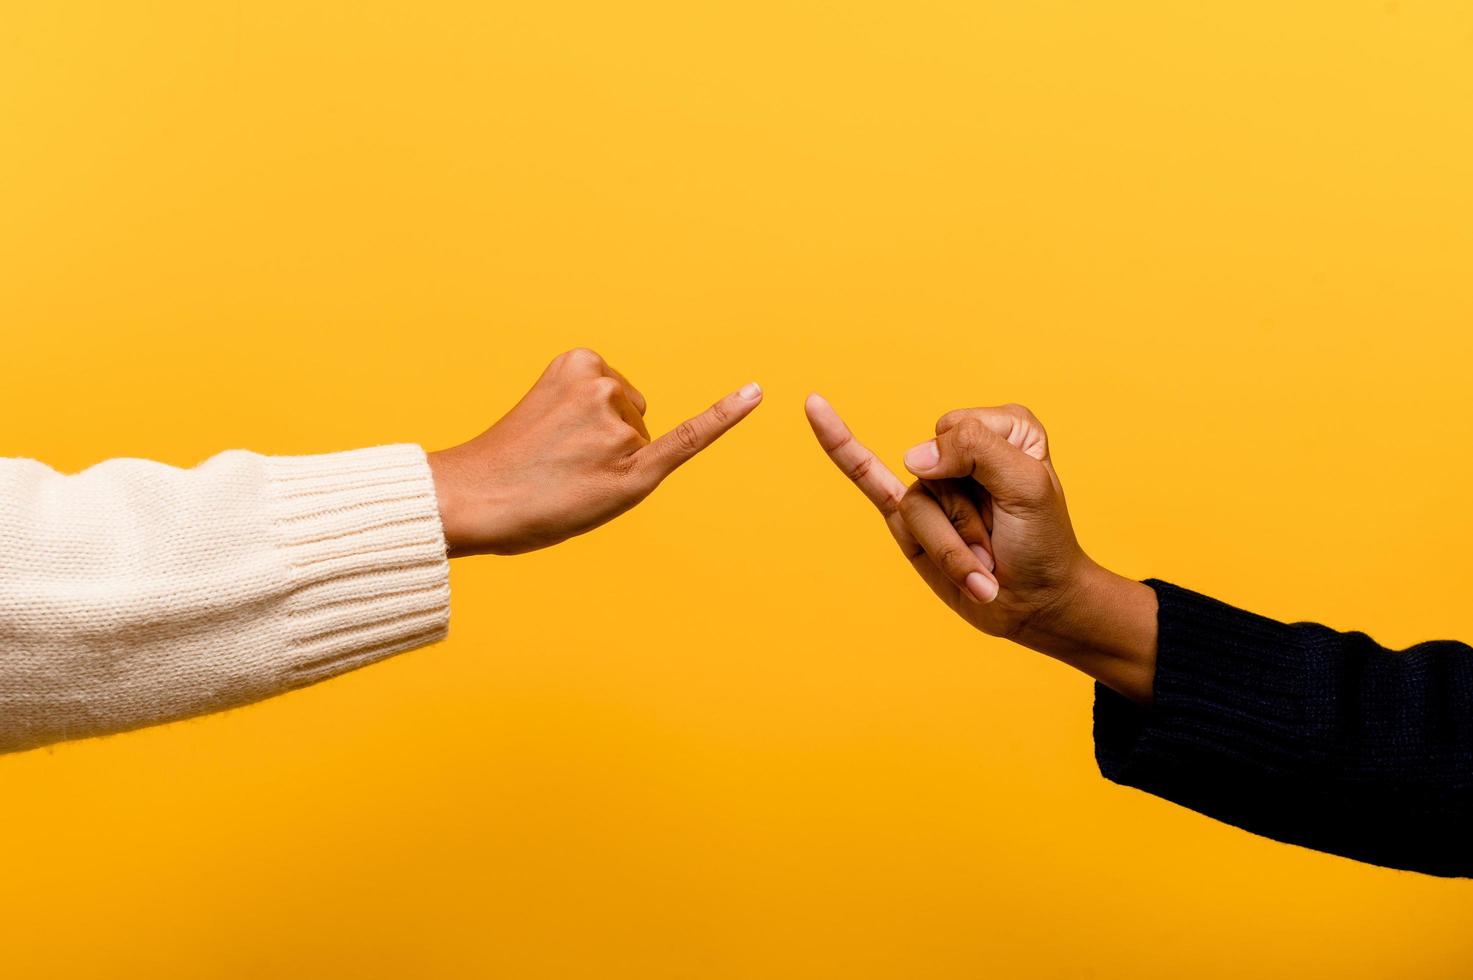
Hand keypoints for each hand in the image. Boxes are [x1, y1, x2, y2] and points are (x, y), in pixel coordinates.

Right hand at [429, 348, 761, 555]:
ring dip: (610, 467)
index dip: (586, 427)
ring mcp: (621, 426)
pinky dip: (725, 416)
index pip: (613, 396)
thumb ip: (589, 408)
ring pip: (639, 447)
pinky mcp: (634, 469)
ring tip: (563, 479)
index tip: (554, 442)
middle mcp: (605, 386)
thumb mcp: (544, 410)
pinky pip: (690, 438)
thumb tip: (636, 428)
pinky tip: (755, 394)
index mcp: (579, 361)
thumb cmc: (504, 463)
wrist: (470, 499)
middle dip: (604, 443)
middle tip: (556, 464)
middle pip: (632, 418)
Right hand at [805, 394, 1156, 702]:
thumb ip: (975, 449)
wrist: (1035, 601)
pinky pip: (866, 478)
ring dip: (952, 548)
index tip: (1021, 503)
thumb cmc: (1042, 542)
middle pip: (933, 468)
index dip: (983, 471)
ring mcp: (933, 485)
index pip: (959, 430)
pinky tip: (816, 410)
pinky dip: (840, 447)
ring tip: (981, 564)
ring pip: (916, 506)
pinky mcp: (908, 518)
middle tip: (999, 539)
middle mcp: (963, 450)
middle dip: (967, 515)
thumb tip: (911, 457)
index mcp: (1002, 428)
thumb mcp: (1027, 485)